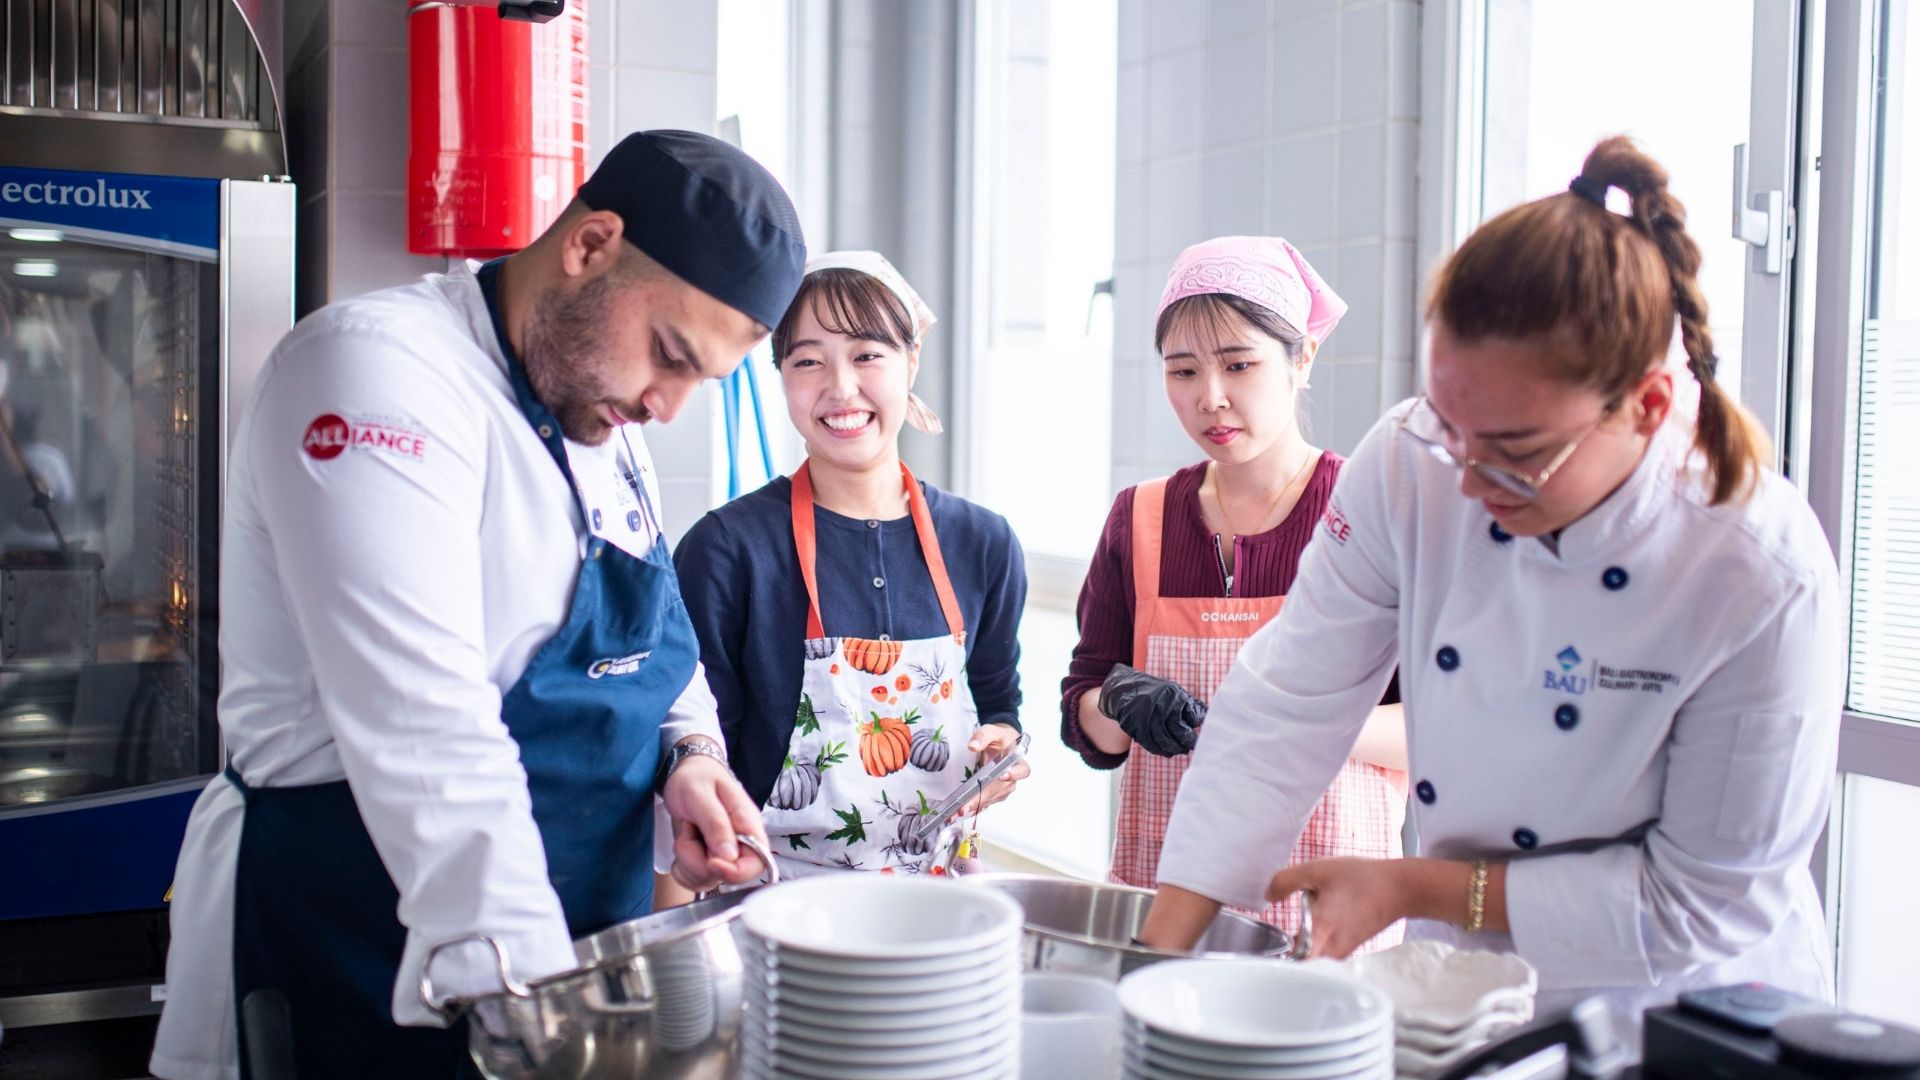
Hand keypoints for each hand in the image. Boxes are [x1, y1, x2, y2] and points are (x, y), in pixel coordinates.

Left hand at [662, 744, 769, 893]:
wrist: (685, 774)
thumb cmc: (697, 779)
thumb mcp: (701, 795)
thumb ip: (716, 824)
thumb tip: (729, 856)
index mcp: (748, 826)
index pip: (758, 863)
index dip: (736, 872)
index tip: (711, 861)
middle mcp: (739, 844)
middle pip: (728, 877)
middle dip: (699, 861)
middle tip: (690, 831)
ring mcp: (722, 855)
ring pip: (706, 879)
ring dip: (687, 859)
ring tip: (687, 829)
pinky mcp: (705, 861)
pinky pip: (692, 880)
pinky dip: (681, 867)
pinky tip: (682, 843)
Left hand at [957, 723, 1030, 817]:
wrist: (1001, 744)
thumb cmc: (999, 738)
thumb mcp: (992, 731)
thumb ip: (983, 736)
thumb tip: (972, 746)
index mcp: (1017, 762)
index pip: (1022, 770)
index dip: (1014, 775)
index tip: (1003, 776)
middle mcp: (1013, 778)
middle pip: (999, 790)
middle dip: (982, 799)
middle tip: (965, 806)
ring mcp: (1004, 788)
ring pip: (991, 799)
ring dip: (975, 806)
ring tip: (958, 811)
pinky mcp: (994, 794)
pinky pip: (985, 802)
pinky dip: (973, 808)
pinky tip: (959, 812)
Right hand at [1100, 664, 1205, 756]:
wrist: (1125, 688)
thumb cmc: (1157, 693)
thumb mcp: (1175, 691)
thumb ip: (1191, 704)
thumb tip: (1209, 717)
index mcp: (1173, 695)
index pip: (1192, 716)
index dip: (1196, 727)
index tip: (1199, 735)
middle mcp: (1159, 705)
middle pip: (1178, 731)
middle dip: (1187, 742)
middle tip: (1191, 747)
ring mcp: (1145, 716)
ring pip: (1163, 740)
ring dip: (1174, 749)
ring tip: (1180, 751)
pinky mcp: (1134, 725)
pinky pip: (1149, 743)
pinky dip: (1159, 750)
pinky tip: (1166, 751)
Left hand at [1265, 857, 1410, 958]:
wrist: (1399, 889)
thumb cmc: (1360, 879)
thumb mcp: (1317, 870)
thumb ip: (1286, 881)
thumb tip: (1268, 896)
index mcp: (1320, 932)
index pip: (1293, 963)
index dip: (1275, 962)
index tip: (1261, 954)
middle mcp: (1331, 949)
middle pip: (1300, 966)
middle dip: (1282, 958)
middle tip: (1266, 945)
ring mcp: (1341, 952)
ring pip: (1311, 961)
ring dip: (1298, 951)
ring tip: (1283, 936)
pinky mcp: (1348, 948)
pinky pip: (1322, 954)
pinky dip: (1312, 946)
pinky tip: (1307, 928)